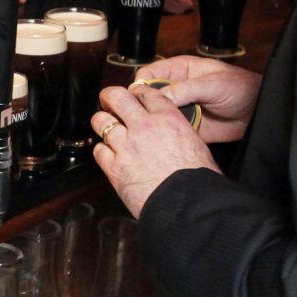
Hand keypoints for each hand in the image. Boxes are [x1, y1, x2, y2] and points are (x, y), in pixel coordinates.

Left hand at [91, 83, 219, 218]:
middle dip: (110, 96)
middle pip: (117, 97)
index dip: (137, 92)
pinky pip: (98, 151)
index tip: (134, 96)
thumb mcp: (196, 144)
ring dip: (102, 122)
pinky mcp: (114, 167)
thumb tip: (173, 134)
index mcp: (168, 118)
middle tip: (108, 100)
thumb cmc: (197, 180)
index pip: (146, 92)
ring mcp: (126, 146)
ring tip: (104, 126)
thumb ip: (178, 132)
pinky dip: (102, 151)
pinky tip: (108, 155)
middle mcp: (144, 127)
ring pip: (101, 121)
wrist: (187, 205)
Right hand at [134, 55, 262, 142]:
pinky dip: (165, 135)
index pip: (150, 74)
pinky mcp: (187, 126)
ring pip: (156, 115)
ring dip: (153, 122)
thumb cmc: (239, 87)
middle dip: (142, 106)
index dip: (141, 85)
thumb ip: (186, 89)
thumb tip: (159, 96)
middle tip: (138, 117)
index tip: (137, 97)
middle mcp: (176, 89)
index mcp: (179, 70)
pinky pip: (170, 130)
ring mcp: (181, 108)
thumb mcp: (212, 84)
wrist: (257, 112)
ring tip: (149, 131)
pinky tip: (162, 139)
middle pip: (148, 96)